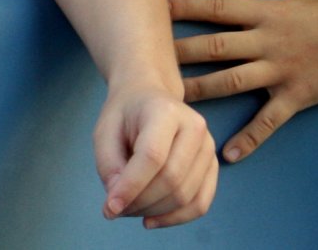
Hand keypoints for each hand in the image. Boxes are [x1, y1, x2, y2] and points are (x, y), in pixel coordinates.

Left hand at [92, 84, 217, 227]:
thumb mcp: (104, 131)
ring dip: (154, 212)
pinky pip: (200, 203)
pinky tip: (152, 219)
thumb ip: (108, 165)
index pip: (152, 156)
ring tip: (130, 209)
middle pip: (171, 179)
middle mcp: (194, 126)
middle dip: (140, 202)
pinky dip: (175, 218)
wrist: (149, 97)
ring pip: (185, 195)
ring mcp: (208, 147)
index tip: (109, 207)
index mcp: (165, 110)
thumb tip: (119, 202)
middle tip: (116, 208)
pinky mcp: (212, 165)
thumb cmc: (125, 115)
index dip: (131, 186)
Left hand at [170, 0, 317, 162]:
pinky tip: (228, 154)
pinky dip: (248, 139)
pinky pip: (269, 121)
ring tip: (171, 102)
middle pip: (214, 46)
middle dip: (178, 52)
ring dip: (200, 91)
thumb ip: (280, 0)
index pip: (215, 6)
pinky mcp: (299, 95)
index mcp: (267, 11)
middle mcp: (268, 39)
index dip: (183, 6)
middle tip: (145, 58)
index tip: (154, 5)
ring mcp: (282, 69)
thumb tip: (266, 1)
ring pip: (231, 81)